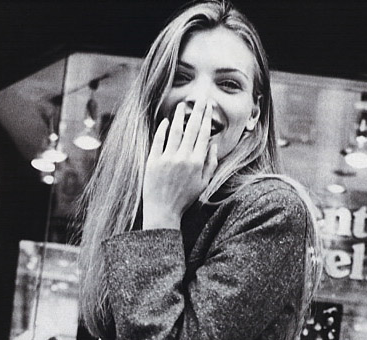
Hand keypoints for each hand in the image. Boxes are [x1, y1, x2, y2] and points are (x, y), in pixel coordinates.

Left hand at [142, 99, 217, 229]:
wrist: (163, 212)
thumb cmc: (185, 199)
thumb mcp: (204, 184)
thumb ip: (211, 164)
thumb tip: (213, 144)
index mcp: (197, 163)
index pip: (203, 134)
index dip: (206, 118)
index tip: (208, 107)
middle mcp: (183, 158)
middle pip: (191, 129)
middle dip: (197, 111)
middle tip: (199, 99)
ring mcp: (167, 159)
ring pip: (175, 131)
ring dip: (180, 116)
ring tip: (183, 105)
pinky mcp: (153, 161)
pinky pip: (159, 140)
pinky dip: (163, 129)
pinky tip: (167, 121)